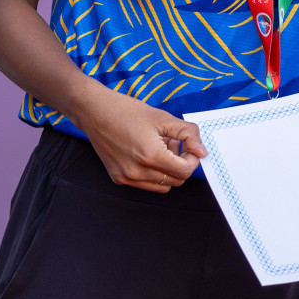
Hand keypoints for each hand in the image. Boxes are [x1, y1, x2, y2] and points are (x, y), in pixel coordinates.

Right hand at [77, 87, 205, 191]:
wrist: (95, 112)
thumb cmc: (128, 111)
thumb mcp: (164, 118)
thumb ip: (188, 134)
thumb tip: (202, 151)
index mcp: (150, 156)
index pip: (184, 172)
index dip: (192, 159)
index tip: (189, 146)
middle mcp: (137, 172)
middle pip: (175, 181)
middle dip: (181, 164)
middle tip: (174, 144)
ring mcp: (126, 178)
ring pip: (162, 186)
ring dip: (168, 171)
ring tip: (161, 148)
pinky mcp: (118, 179)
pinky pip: (146, 184)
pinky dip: (153, 173)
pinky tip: (147, 153)